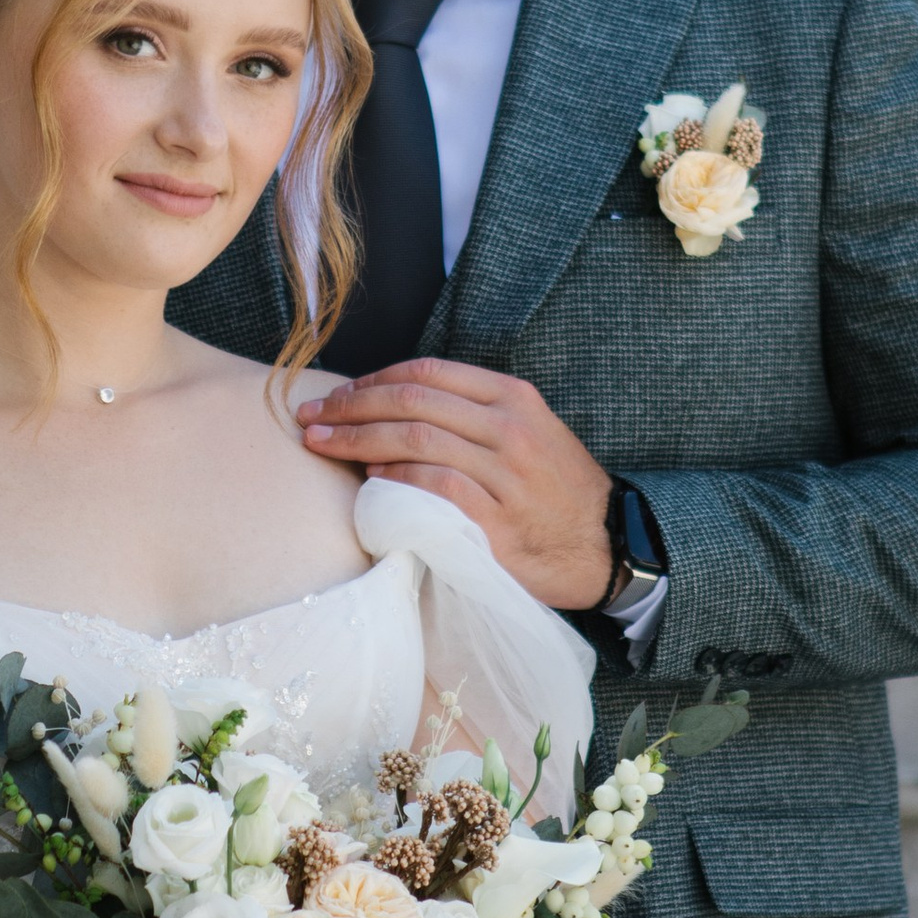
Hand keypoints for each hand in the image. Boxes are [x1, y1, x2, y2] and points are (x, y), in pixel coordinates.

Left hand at [299, 359, 613, 606]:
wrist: (606, 546)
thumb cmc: (553, 489)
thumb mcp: (528, 430)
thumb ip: (472, 413)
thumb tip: (393, 406)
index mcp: (513, 397)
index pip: (427, 371)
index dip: (371, 380)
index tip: (336, 395)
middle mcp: (511, 429)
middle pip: (412, 400)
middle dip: (350, 407)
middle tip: (311, 418)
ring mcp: (507, 475)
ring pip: (417, 440)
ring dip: (358, 441)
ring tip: (322, 445)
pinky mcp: (499, 522)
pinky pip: (435, 489)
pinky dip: (396, 480)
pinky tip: (368, 481)